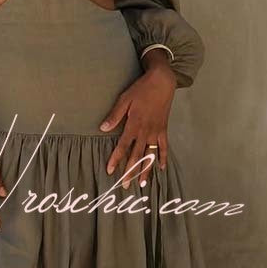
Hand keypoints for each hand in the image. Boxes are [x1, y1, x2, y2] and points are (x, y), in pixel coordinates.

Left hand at [99, 58, 176, 187]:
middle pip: (136, 155)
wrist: (162, 82)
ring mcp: (156, 132)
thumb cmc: (141, 89)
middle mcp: (145, 132)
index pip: (123, 146)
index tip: (110, 170)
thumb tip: (102, 128)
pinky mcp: (163, 130)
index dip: (116, 159)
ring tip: (142, 184)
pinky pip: (164, 147)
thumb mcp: (124, 99)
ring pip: (150, 155)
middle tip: (125, 186)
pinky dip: (163, 158)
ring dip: (146, 170)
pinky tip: (161, 168)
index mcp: (134, 125)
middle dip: (130, 171)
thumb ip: (114, 116)